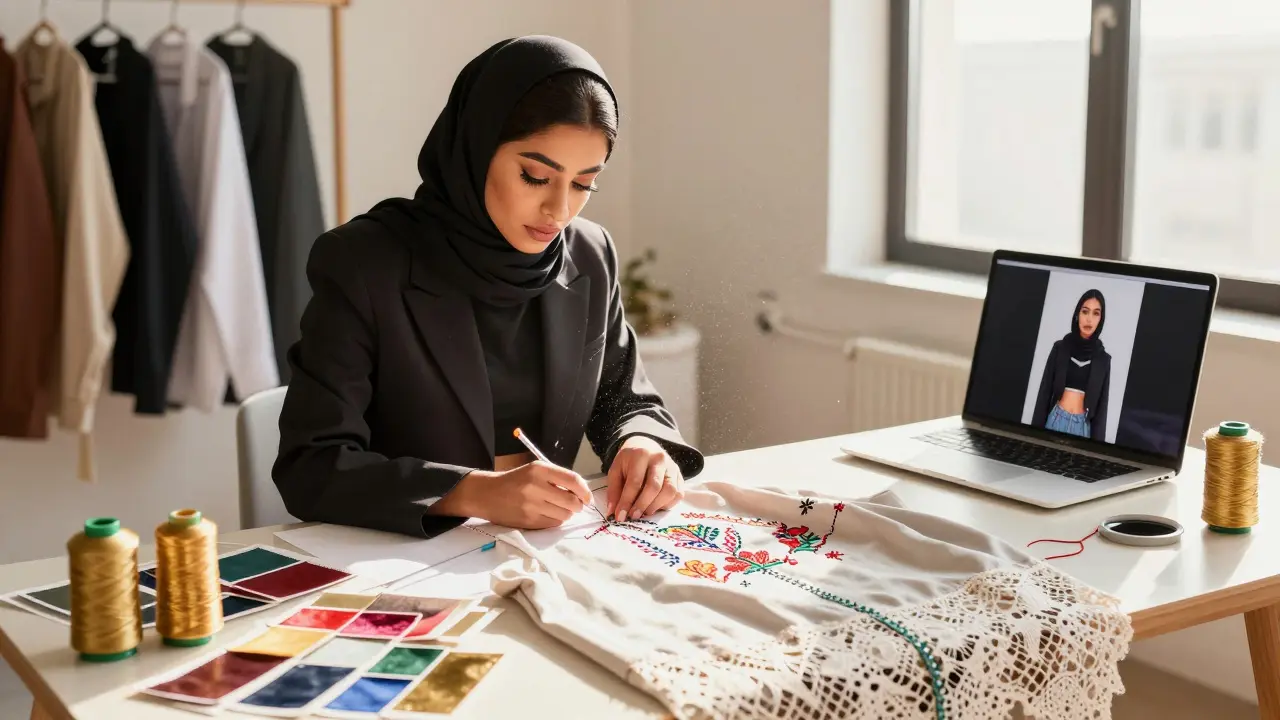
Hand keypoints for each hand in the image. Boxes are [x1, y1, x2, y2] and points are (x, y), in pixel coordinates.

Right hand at [430, 462, 591, 529]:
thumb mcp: (535, 470)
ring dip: (566, 513)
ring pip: (564, 515)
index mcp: (539, 469)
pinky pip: (553, 524)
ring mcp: (531, 505)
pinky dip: (555, 520)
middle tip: (574, 505)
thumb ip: (558, 478)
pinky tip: (546, 514)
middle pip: (572, 501)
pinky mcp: (528, 521)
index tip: (587, 497)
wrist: (487, 494)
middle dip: (577, 505)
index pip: (573, 480)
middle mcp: (535, 486)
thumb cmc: (516, 481)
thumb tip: (583, 493)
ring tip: (556, 508)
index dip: (585, 491)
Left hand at [607, 436, 683, 521]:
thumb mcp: (616, 470)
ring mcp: (672, 467)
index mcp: (641, 454)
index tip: (620, 516)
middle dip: (642, 505)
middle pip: (654, 487)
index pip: (635, 482)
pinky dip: (668, 504)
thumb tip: (613, 512)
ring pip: (670, 491)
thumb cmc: (629, 460)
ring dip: (656, 506)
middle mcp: (659, 459)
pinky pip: (679, 494)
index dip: (627, 502)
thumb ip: (614, 491)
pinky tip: (656, 506)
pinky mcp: (679, 475)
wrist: (645, 445)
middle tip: (633, 516)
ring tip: (645, 511)